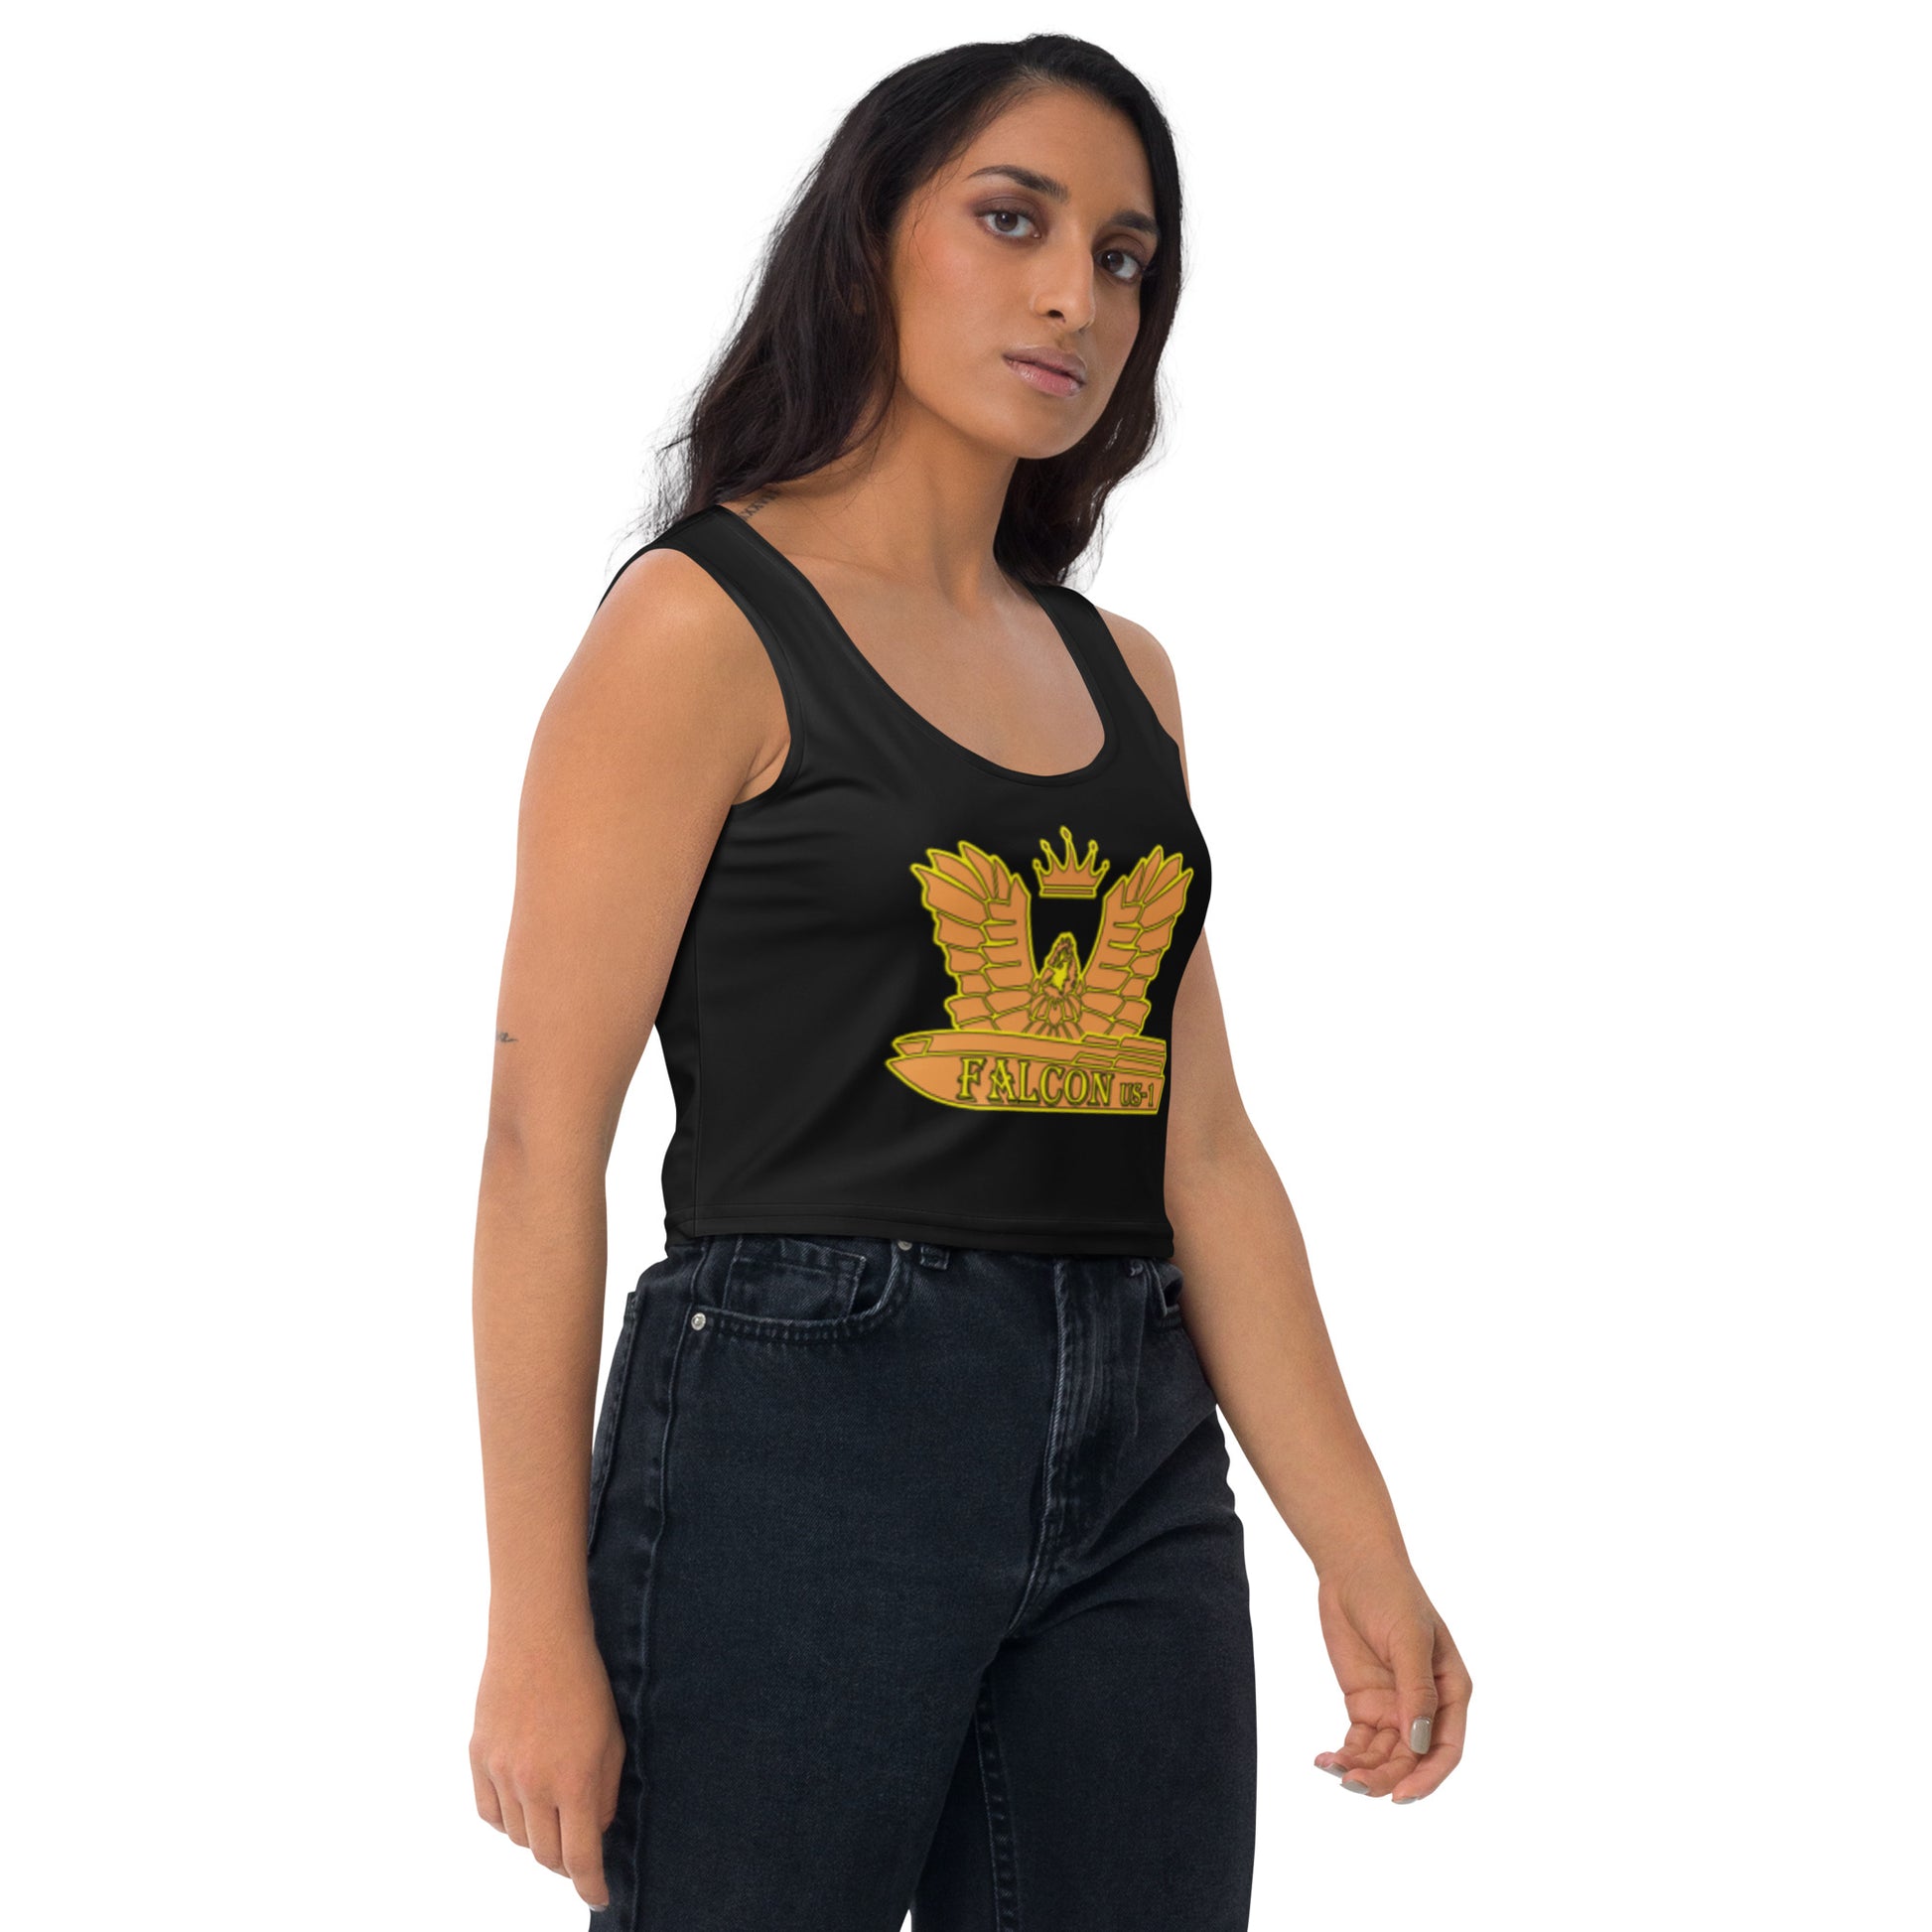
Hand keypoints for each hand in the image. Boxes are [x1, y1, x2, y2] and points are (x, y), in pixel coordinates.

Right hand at [469, 1629, 626, 1908]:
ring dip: (536, 1836)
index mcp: (574, 1780)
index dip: (591, 1885)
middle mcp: (533, 1784)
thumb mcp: (612, 1739)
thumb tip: (593, 1833)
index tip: (599, 1897)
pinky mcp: (477, 1758)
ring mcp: (500, 1772)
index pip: (580, 1857)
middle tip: (578, 1851)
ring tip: (552, 1812)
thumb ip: (604, 1793)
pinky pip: (489, 1813)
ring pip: (515, 1836)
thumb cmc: (585, 1683)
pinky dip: (505, 1820)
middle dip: (565, 1862)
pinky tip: (521, 1804)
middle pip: (545, 1854)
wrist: (538, 1637)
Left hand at [1310, 1548, 1469, 1801]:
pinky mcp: (1364, 1703)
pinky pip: (1359, 1741)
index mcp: (1450, 1690)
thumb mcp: (1408, 1638)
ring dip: (1361, 1769)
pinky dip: (1344, 1754)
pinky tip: (1325, 1760)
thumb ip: (1416, 1690)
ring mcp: (1393, 1706)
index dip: (1427, 1778)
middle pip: (1410, 1759)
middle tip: (1352, 1784)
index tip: (1400, 1796)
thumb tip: (1418, 1743)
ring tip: (1333, 1771)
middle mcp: (1425, 1705)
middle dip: (1385, 1777)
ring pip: (1383, 1756)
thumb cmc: (1391, 1593)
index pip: (1446, 1749)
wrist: (1351, 1566)